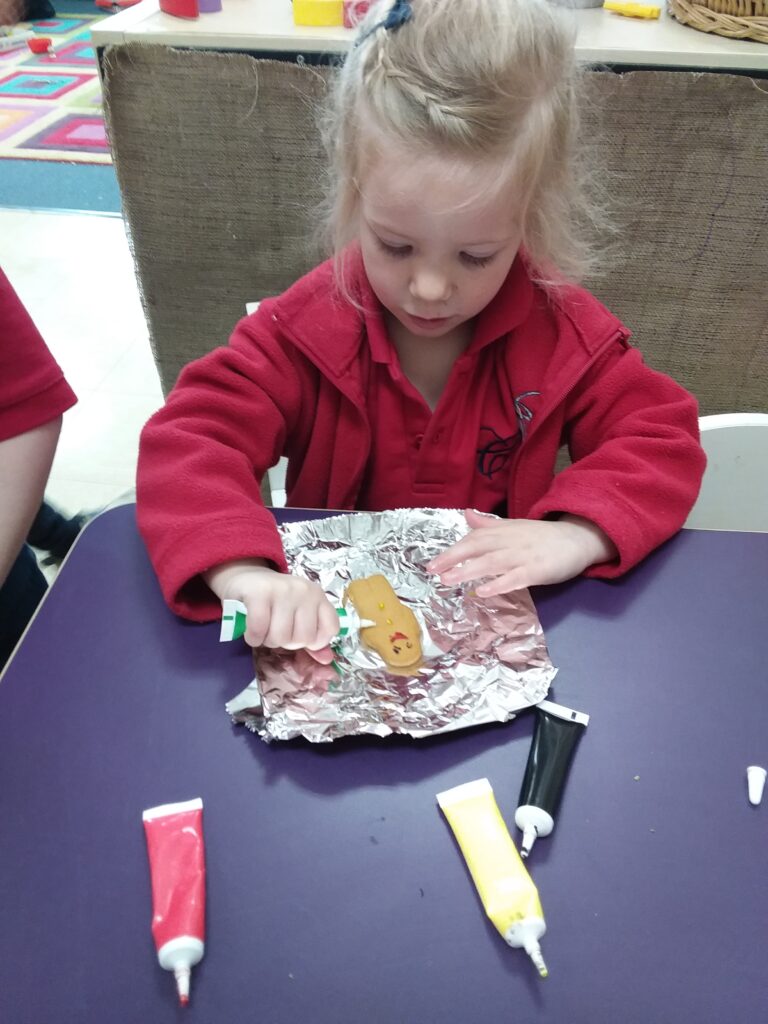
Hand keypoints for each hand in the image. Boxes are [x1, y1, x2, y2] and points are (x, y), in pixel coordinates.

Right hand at [204, 560, 338, 662]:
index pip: (331, 629)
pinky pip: (259, 630)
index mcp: (318, 596)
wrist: (246, 578)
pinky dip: (253, 638)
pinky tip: (251, 632)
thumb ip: (313, 637)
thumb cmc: (275, 601)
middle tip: (277, 631)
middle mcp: (304, 590)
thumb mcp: (298, 614)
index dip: (315, 642)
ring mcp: (282, 590)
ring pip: (280, 637)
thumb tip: (326, 659)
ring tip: (264, 629)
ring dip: (268, 641)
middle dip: (287, 643)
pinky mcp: (259, 593)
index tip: (299, 635)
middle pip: (303, 638)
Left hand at [427, 509, 617, 597]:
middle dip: (453, 558)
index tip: (432, 563)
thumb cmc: (542, 537)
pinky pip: (515, 577)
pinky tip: (483, 592)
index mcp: (503, 531)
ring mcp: (523, 555)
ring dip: (469, 571)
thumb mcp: (514, 526)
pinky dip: (498, 584)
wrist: (578, 539)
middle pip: (477, 547)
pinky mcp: (537, 570)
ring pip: (492, 562)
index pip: (473, 538)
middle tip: (432, 571)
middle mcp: (510, 541)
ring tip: (448, 580)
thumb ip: (489, 524)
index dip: (452, 550)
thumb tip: (466, 514)